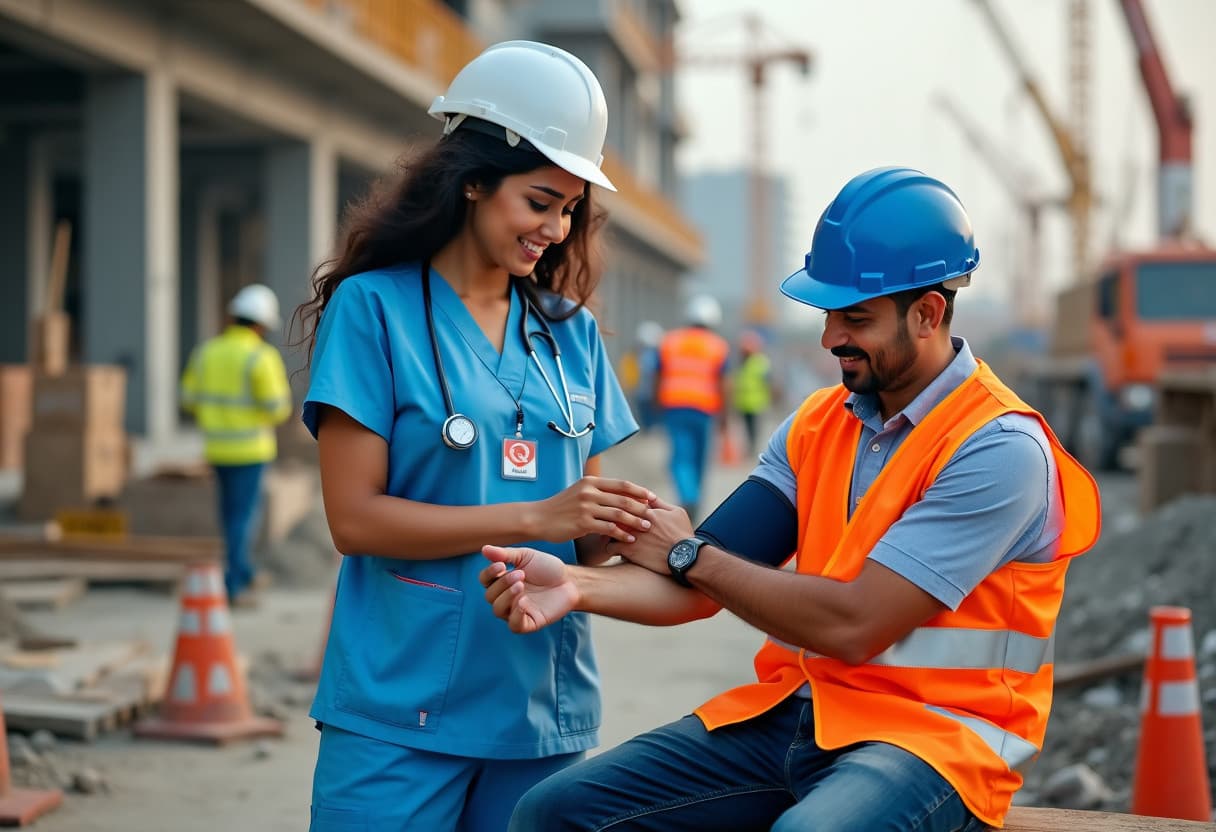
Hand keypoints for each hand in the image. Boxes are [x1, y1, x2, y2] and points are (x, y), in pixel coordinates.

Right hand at [480, 545, 577, 632]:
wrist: (570, 580)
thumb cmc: (547, 568)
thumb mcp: (526, 556)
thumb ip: (505, 554)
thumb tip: (484, 549)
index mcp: (502, 581)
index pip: (485, 580)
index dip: (489, 573)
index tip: (501, 565)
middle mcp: (506, 598)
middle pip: (490, 596)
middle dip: (502, 584)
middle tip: (520, 574)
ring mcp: (516, 611)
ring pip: (498, 611)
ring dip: (507, 597)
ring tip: (521, 586)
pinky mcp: (529, 623)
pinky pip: (514, 625)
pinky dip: (515, 615)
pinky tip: (523, 602)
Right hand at [532, 477, 654, 543]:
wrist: (538, 518)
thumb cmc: (561, 507)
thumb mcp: (580, 492)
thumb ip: (598, 492)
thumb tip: (622, 496)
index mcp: (591, 482)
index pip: (622, 484)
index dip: (640, 491)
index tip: (653, 499)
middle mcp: (590, 492)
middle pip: (624, 499)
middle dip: (642, 508)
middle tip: (655, 516)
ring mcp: (586, 507)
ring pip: (619, 514)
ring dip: (636, 521)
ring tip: (647, 528)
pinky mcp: (582, 523)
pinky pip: (609, 528)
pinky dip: (622, 534)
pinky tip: (630, 540)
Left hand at [613, 498, 693, 575]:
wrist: (686, 556)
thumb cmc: (683, 534)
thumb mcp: (677, 512)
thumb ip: (660, 503)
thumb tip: (649, 496)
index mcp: (647, 511)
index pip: (625, 502)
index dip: (619, 505)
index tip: (617, 509)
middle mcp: (636, 521)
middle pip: (614, 514)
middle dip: (610, 517)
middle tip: (607, 521)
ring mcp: (631, 535)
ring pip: (609, 529)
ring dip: (607, 532)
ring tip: (608, 536)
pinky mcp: (629, 550)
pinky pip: (610, 547)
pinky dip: (609, 548)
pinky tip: (612, 550)